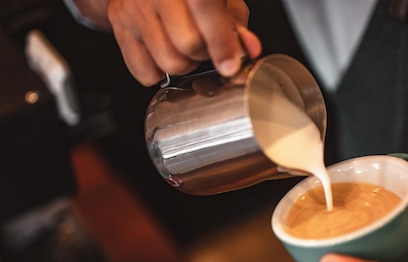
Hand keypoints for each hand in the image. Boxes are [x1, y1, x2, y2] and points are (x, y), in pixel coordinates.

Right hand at [104, 0, 261, 84]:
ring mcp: (135, 7)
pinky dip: (159, 72)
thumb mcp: (220, 0)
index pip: (205, 8)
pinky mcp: (119, 24)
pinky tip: (163, 52)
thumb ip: (237, 24)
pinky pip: (145, 72)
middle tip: (204, 45)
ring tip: (183, 47)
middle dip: (203, 54)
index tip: (230, 65)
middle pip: (188, 44)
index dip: (221, 42)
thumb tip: (250, 49)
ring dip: (184, 65)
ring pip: (169, 62)